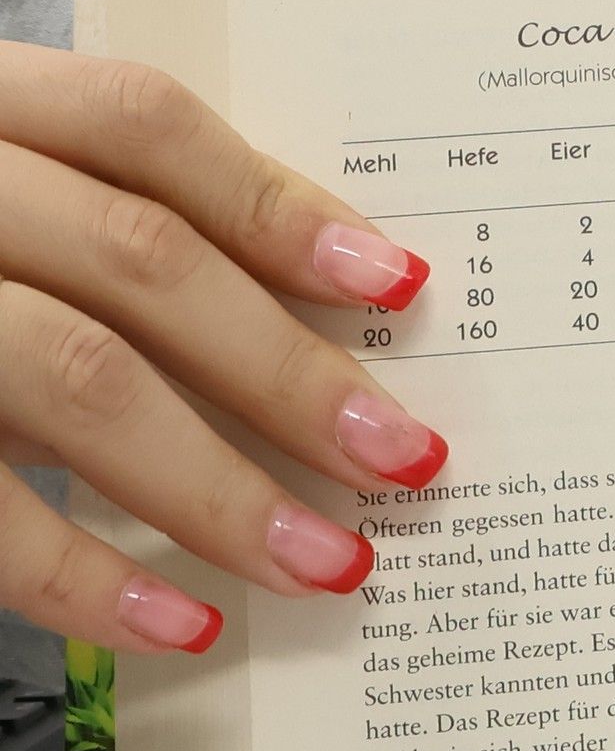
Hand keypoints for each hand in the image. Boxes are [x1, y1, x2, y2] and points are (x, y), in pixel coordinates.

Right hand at [0, 43, 445, 652]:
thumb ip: (100, 218)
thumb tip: (320, 307)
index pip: (145, 126)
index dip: (280, 204)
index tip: (401, 285)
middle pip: (140, 261)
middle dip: (288, 371)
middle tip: (407, 458)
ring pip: (72, 376)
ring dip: (218, 486)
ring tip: (330, 564)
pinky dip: (83, 576)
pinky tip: (183, 623)